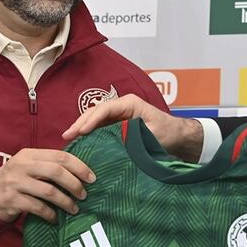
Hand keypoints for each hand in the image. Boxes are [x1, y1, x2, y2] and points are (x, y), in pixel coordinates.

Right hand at [0, 149, 94, 223]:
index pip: (60, 156)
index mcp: (30, 154)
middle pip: (56, 172)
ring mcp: (15, 183)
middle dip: (74, 184)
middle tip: (84, 195)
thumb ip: (49, 164)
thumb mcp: (29, 166)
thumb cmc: (17, 179)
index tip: (92, 178)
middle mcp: (22, 166)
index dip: (79, 167)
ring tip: (74, 209)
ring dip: (65, 202)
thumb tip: (81, 172)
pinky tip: (56, 218)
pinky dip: (50, 214)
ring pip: (49, 192)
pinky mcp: (11, 200)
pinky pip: (37, 207)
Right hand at [62, 93, 203, 161]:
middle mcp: (122, 106)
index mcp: (130, 103)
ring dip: (82, 128)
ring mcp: (119, 115)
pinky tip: (80, 142)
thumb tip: (114, 142)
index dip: (91, 120)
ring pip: (95, 119)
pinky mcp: (118, 124)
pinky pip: (100, 127)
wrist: (179, 137)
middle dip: (81, 123)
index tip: (81, 132)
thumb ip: (133, 136)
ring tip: (68, 139)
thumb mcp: (152, 134)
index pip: (105, 109)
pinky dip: (89, 133)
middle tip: (67, 136)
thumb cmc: (169, 133)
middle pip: (96, 112)